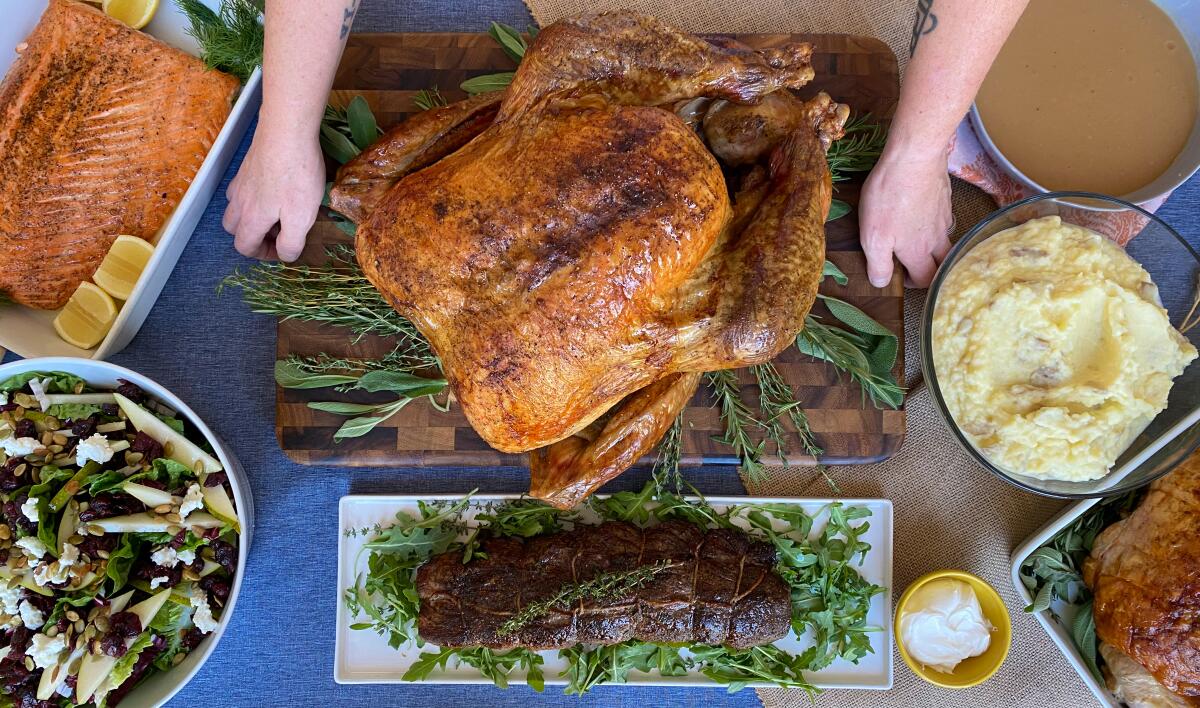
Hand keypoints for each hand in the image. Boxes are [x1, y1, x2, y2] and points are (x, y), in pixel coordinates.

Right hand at [222, 128, 324, 260]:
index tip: (283, 250)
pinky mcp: (247, 165)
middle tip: (278, 232)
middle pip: (234, 229)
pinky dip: (251, 196)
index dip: (263, 255)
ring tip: (275, 211)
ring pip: (234, 208)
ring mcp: (240, 181)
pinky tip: (271, 189)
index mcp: (252, 219)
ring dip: (250, 217)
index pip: (245, 247)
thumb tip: (285, 255)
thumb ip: (291, 242)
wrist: (287, 131)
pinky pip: (240, 188)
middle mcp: (239, 201)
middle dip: (253, 237)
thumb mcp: (301, 217)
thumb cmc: (296, 176)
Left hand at [859, 145, 952, 287]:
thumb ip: (879, 264)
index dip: (916, 284)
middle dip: (932, 269)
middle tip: (916, 264)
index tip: (904, 278)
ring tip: (919, 241)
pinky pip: (944, 218)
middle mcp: (937, 237)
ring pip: (946, 240)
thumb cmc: (890, 196)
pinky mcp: (944, 197)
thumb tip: (882, 283)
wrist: (914, 155)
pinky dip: (936, 223)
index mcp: (918, 251)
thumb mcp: (874, 237)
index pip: (927, 279)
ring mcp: (944, 216)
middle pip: (943, 263)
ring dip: (935, 247)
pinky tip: (924, 213)